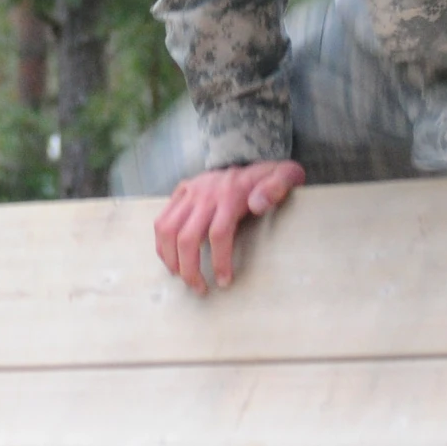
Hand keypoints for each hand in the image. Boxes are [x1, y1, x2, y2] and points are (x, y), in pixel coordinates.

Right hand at [153, 159, 306, 294]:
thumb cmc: (269, 176)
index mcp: (231, 194)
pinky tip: (171, 260)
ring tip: (181, 277)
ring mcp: (190, 192)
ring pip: (167, 230)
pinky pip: (162, 220)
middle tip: (199, 288)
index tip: (224, 282)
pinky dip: (161, 244)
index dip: (219, 261)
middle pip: (188, 237)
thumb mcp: (285, 175)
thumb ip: (277, 187)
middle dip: (190, 269)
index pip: (219, 233)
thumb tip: (257, 205)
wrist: (249, 157)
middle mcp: (205, 193)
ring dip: (171, 258)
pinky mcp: (181, 191)